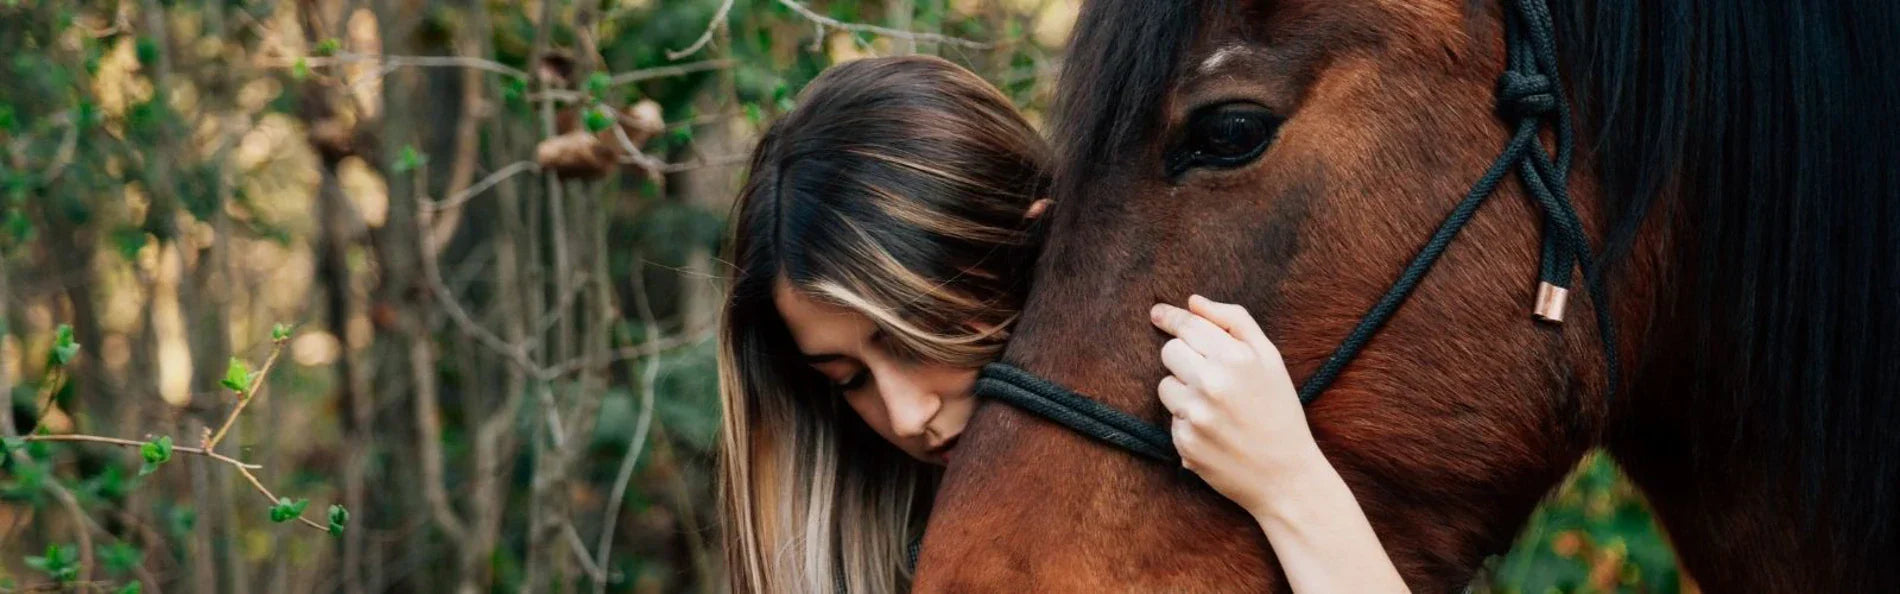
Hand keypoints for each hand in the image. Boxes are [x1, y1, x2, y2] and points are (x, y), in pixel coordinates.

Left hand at [1151, 295, 1323, 515]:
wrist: (1286, 475)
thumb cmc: (1279, 411)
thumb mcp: (1270, 358)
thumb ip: (1233, 322)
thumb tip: (1193, 301)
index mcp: (1236, 358)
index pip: (1188, 326)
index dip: (1171, 317)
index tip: (1158, 313)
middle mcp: (1212, 384)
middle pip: (1169, 352)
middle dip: (1184, 359)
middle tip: (1209, 375)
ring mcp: (1196, 416)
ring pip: (1165, 386)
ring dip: (1183, 392)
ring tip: (1215, 408)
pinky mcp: (1184, 443)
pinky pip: (1171, 419)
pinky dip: (1187, 423)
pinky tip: (1214, 432)